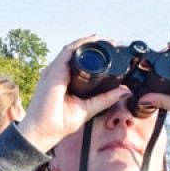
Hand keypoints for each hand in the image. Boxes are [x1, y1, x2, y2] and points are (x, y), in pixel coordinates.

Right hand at [17, 35, 130, 152]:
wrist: (44, 130)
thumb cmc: (60, 122)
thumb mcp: (89, 108)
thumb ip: (106, 99)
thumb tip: (125, 92)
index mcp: (66, 81)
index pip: (80, 64)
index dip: (94, 55)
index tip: (111, 52)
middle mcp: (59, 74)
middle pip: (76, 53)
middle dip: (93, 45)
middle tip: (112, 42)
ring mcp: (55, 71)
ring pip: (72, 49)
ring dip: (88, 42)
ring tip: (104, 39)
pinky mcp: (54, 71)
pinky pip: (68, 52)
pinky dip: (80, 44)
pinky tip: (91, 40)